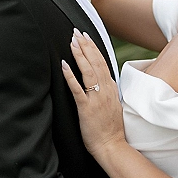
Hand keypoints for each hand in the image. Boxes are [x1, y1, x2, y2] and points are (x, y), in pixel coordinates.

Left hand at [62, 30, 125, 158]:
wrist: (112, 146)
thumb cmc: (111, 129)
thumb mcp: (113, 105)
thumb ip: (107, 91)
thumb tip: (103, 81)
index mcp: (111, 89)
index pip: (102, 62)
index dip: (94, 48)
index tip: (86, 36)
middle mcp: (105, 90)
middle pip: (96, 62)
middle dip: (86, 46)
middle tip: (77, 32)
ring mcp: (96, 98)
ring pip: (88, 71)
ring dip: (80, 55)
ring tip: (72, 42)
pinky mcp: (87, 108)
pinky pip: (77, 89)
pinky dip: (70, 75)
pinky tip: (64, 64)